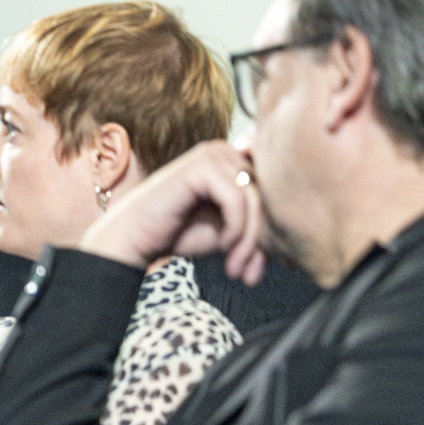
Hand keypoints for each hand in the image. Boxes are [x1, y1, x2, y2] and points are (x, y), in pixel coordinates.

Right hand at [81, 140, 269, 284]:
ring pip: (254, 197)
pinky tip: (223, 245)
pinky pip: (237, 198)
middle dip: (261, 240)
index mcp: (231, 161)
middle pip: (266, 194)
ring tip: (236, 267)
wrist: (131, 239)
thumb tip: (291, 244)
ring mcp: (211, 154)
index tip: (266, 265)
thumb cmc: (174, 234)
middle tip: (249, 273)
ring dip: (249, 238)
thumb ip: (255, 227)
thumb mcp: (225, 232)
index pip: (269, 190)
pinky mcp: (200, 165)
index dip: (271, 228)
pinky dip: (236, 227)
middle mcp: (224, 151)